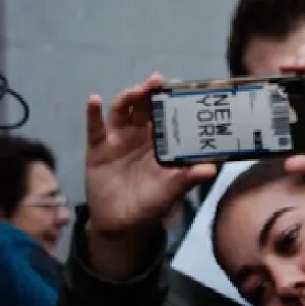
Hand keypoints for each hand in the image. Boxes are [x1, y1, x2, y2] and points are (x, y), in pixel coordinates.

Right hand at [83, 76, 215, 275]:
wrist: (120, 224)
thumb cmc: (150, 204)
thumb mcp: (171, 192)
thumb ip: (187, 179)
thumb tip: (211, 169)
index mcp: (161, 141)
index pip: (168, 115)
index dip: (172, 100)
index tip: (180, 86)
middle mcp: (140, 134)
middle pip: (145, 106)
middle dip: (151, 92)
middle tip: (157, 81)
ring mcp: (118, 138)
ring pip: (122, 110)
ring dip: (128, 97)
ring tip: (135, 91)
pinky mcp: (98, 147)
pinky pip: (95, 127)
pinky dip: (93, 113)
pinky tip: (94, 100)